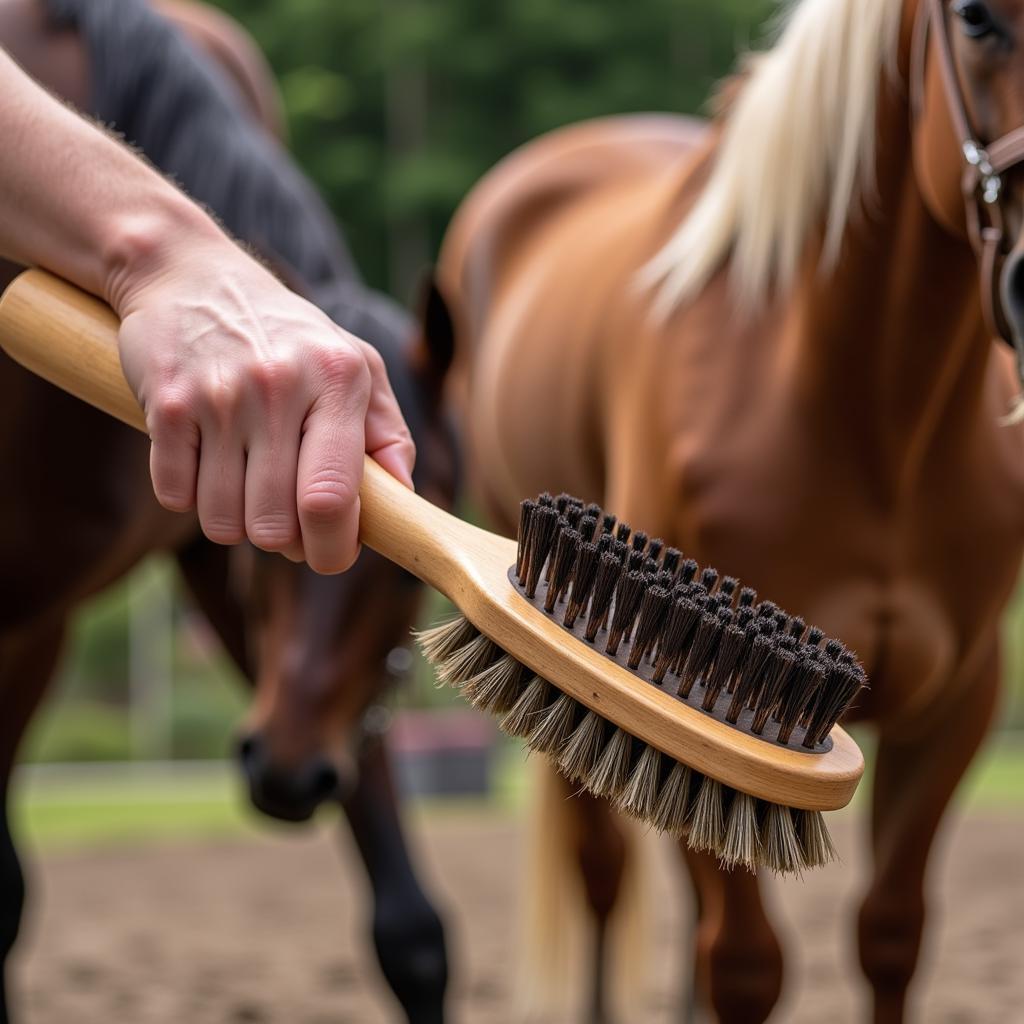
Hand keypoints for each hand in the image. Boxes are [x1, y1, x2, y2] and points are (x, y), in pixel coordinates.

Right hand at [111, 233, 414, 573]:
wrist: (191, 275)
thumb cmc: (289, 336)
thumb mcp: (356, 366)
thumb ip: (388, 435)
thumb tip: (403, 499)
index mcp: (339, 381)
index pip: (332, 500)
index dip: (333, 549)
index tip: (332, 554)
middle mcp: (279, 386)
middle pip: (275, 527)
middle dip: (284, 540)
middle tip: (285, 514)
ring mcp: (218, 395)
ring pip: (222, 522)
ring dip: (234, 519)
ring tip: (245, 480)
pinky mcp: (165, 404)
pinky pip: (175, 497)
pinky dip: (188, 494)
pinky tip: (204, 458)